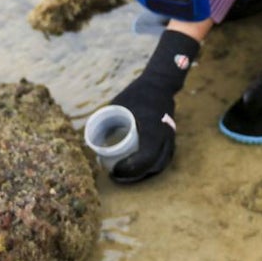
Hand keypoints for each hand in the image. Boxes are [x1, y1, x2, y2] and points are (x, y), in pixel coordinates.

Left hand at [107, 29, 199, 183]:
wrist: (159, 84)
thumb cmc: (137, 94)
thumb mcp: (118, 105)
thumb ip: (106, 121)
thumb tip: (90, 139)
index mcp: (152, 128)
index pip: (145, 157)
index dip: (130, 168)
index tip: (115, 170)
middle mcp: (165, 135)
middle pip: (153, 166)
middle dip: (135, 175)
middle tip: (117, 176)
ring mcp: (170, 137)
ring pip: (160, 164)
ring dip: (144, 174)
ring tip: (126, 176)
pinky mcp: (171, 138)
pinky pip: (164, 158)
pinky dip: (153, 167)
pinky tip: (140, 170)